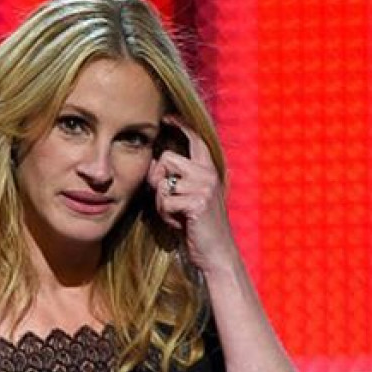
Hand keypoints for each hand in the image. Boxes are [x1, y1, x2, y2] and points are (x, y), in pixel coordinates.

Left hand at [147, 114, 238, 274]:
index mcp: (209, 171)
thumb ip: (176, 182)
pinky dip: (166, 216)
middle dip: (158, 180)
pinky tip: (180, 224)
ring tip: (176, 216)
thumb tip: (155, 166)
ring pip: (163, 182)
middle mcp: (209, 174)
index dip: (180, 125)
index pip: (195, 140)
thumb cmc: (199, 229)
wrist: (217, 254)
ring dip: (162, 203)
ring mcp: (205, 187)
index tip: (166, 118)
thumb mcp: (188, 200)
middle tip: (166, 201)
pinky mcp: (198, 202)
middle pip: (168, 158)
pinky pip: (166, 201)